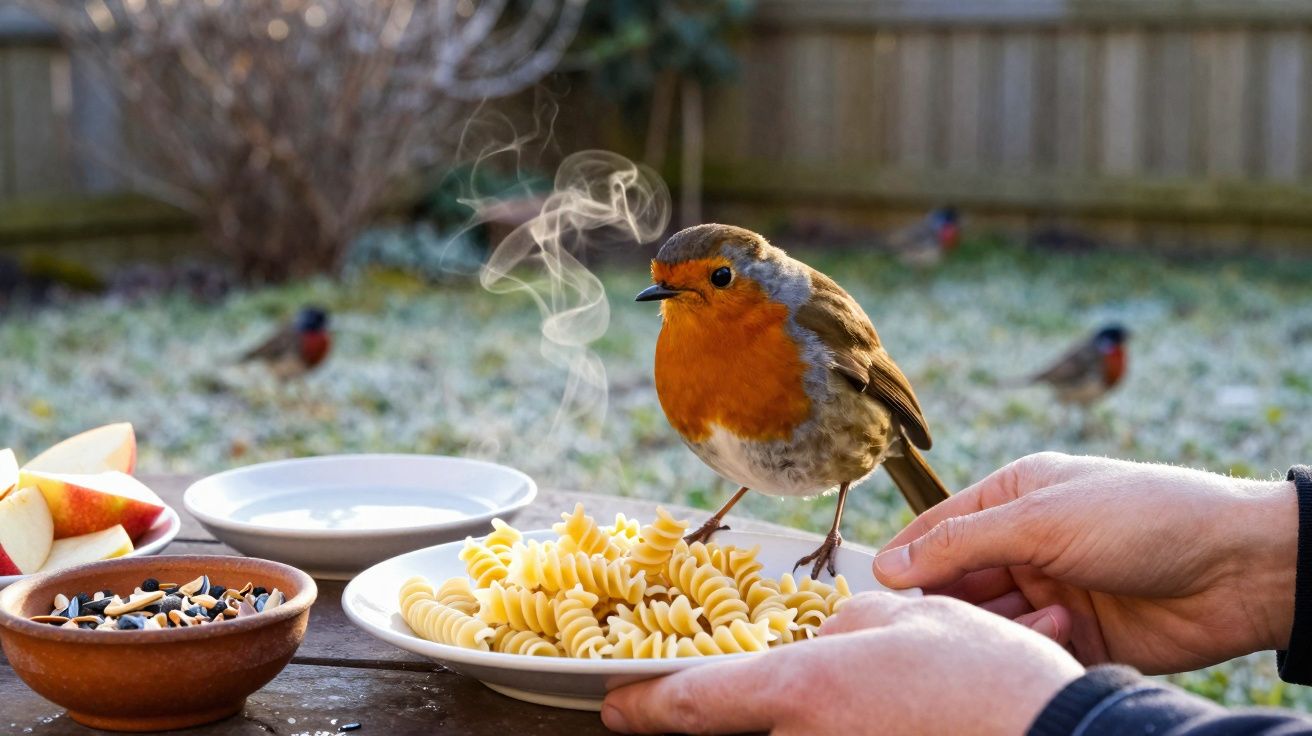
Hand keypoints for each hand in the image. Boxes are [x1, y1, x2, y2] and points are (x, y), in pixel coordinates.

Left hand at [601, 592, 1082, 734]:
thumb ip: (841, 623)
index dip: (642, 704)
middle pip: (744, 728)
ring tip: (881, 691)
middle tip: (785, 685)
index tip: (612, 705)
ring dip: (811, 716)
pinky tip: (886, 713)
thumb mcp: (905, 618)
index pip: (690, 703)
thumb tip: (820, 638)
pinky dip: (840, 730)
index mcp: (800, 689)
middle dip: (751, 705)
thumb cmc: (983, 676)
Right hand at [873, 452, 1297, 673]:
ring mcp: (1052, 589)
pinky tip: (1049, 635)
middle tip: (929, 621)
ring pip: (991, 619)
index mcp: (1016, 497)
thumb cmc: (1143, 517)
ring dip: (991, 626)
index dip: (907, 556)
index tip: (877, 587)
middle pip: (958, 579)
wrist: (1239, 568)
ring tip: (996, 628)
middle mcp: (1028, 542)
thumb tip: (886, 565)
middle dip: (946, 600)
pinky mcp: (1078, 634)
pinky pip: (1030, 647)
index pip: (940, 527)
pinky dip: (1030, 647)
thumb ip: (961, 544)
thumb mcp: (1041, 519)